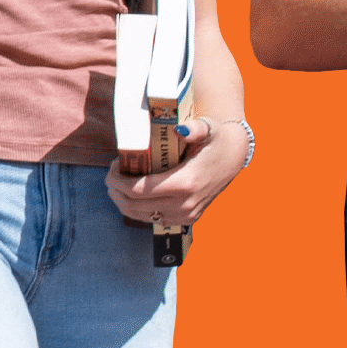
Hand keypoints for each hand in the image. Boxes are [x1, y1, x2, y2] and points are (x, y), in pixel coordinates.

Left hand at [104, 117, 246, 226]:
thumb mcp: (207, 127)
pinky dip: (136, 209)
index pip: (139, 190)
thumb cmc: (216, 139)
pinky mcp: (187, 219)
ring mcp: (187, 215)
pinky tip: (131, 194)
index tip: (113, 165)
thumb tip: (179, 130)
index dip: (118, 180)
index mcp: (186, 183)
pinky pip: (153, 220)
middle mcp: (186, 204)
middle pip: (135, 206)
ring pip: (141, 216)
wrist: (235, 156)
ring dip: (122, 201)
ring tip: (117, 183)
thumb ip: (194, 128)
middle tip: (111, 173)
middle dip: (115, 190)